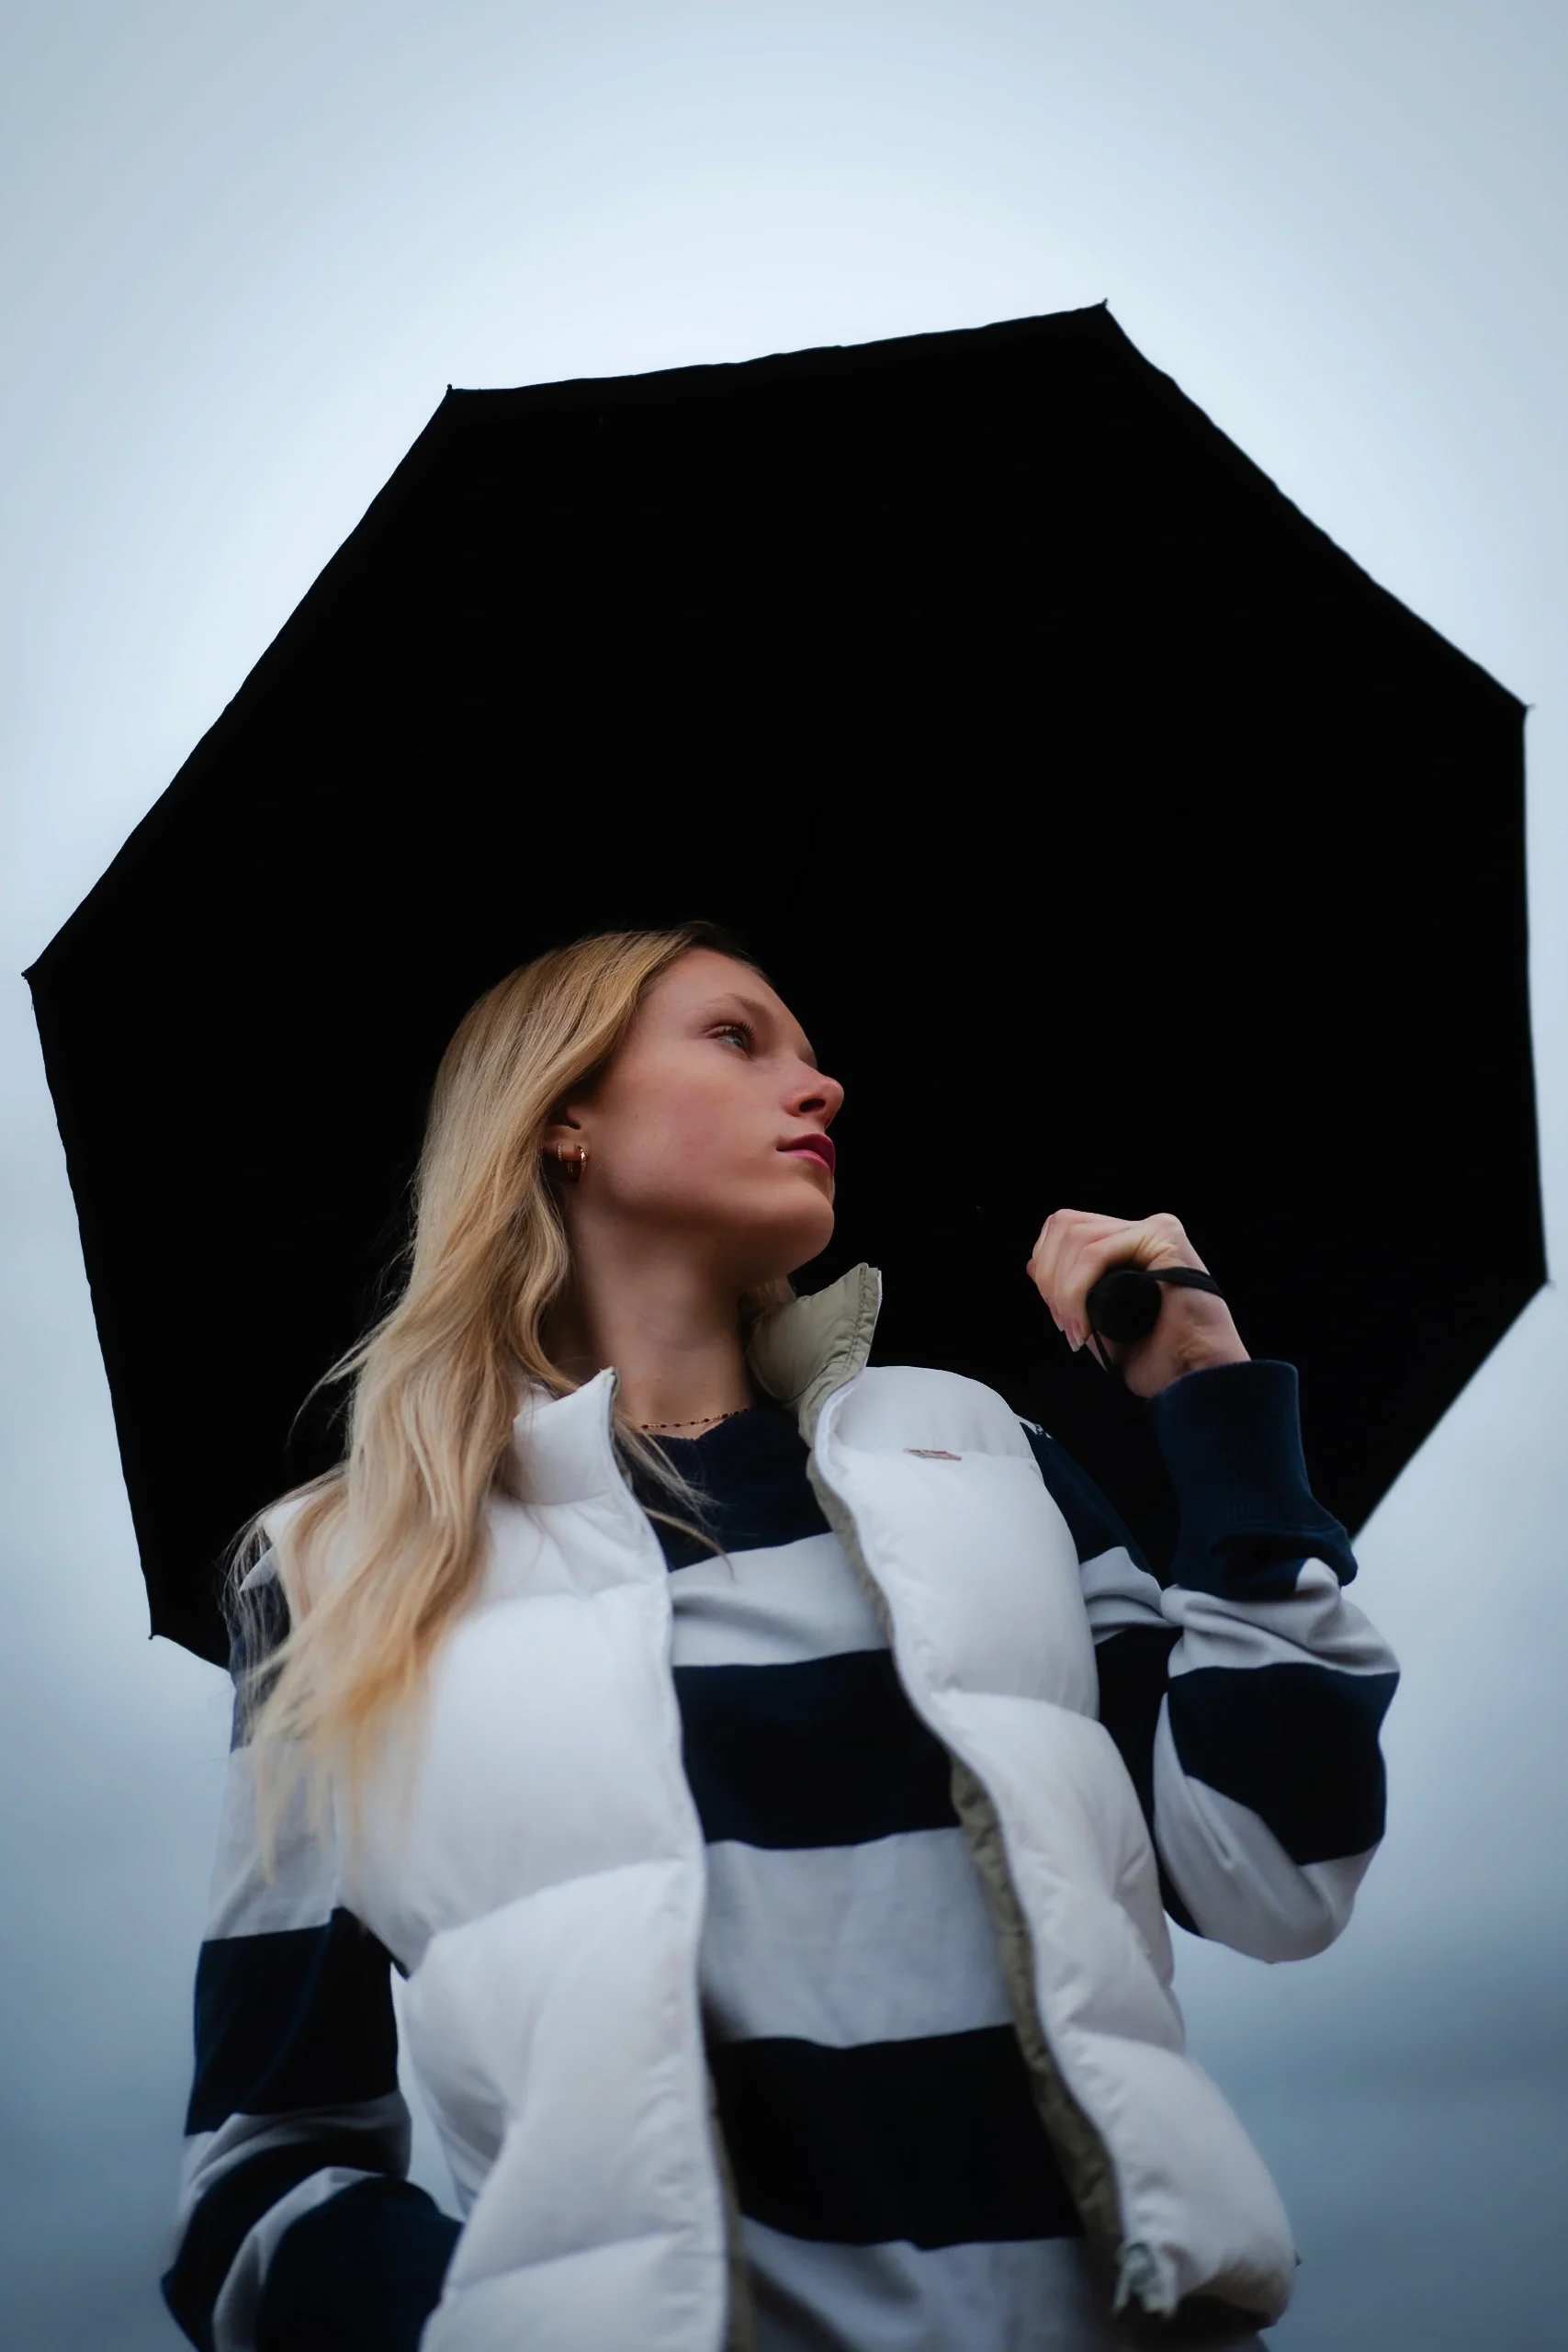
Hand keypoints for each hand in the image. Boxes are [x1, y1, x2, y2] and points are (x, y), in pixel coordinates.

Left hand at [1025, 1209, 1248, 1398]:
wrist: (1195, 1379)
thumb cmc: (1157, 1358)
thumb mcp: (1097, 1321)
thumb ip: (1070, 1291)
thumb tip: (1034, 1265)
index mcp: (1129, 1245)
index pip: (1067, 1230)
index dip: (1049, 1270)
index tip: (1060, 1318)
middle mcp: (1142, 1231)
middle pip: (1065, 1226)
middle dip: (1051, 1279)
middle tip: (1066, 1325)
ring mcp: (1155, 1230)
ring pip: (1077, 1239)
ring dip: (1064, 1291)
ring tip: (1076, 1329)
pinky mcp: (1165, 1238)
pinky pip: (1097, 1253)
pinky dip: (1077, 1292)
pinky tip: (1084, 1325)